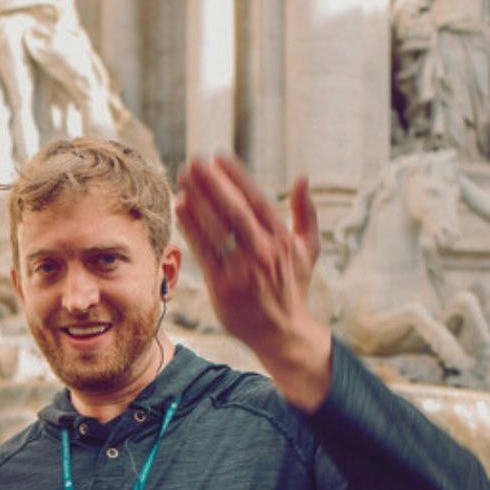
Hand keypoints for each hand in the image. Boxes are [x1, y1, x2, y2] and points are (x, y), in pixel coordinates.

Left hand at [175, 154, 334, 409]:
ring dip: (197, 200)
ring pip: (216, 228)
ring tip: (183, 178)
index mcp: (283, 240)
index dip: (236, 176)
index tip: (218, 157)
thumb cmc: (292, 286)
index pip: (256, 200)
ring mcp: (243, 270)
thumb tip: (303, 178)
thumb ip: (306, 213)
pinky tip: (180, 208)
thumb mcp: (309, 250)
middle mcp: (264, 252)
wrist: (282, 332)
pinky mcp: (224, 287)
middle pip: (233, 210)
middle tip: (194, 162)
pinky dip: (191, 228)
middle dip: (212, 183)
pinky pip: (204, 252)